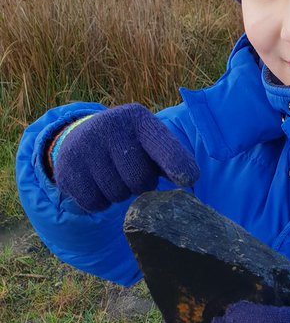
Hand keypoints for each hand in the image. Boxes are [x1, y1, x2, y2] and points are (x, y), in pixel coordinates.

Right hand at [49, 104, 199, 212]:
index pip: (163, 146)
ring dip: (119, 194)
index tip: (189, 179)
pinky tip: (95, 183)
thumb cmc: (128, 147)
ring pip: (117, 195)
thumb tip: (189, 179)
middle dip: (139, 185)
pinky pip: (95, 203)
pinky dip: (99, 202)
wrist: (80, 139)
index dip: (178, 164)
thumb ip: (172, 159)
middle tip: (129, 172)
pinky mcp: (67, 166)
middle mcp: (111, 126)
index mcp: (138, 119)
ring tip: (111, 174)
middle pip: (140, 181)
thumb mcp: (151, 144)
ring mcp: (86, 145)